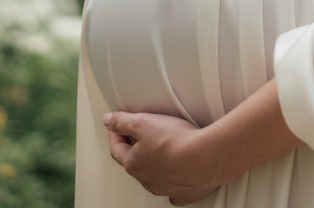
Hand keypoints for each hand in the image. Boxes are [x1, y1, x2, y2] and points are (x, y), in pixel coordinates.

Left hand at [104, 110, 220, 204]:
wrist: (204, 158)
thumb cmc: (174, 142)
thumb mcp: (143, 122)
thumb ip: (123, 121)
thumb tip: (108, 120)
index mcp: (133, 163)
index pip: (117, 148)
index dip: (115, 134)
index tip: (116, 125)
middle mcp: (147, 180)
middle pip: (136, 163)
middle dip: (135, 148)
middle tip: (140, 134)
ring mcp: (165, 188)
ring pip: (155, 176)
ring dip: (156, 163)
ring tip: (163, 147)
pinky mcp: (184, 192)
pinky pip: (175, 189)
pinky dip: (175, 181)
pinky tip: (179, 172)